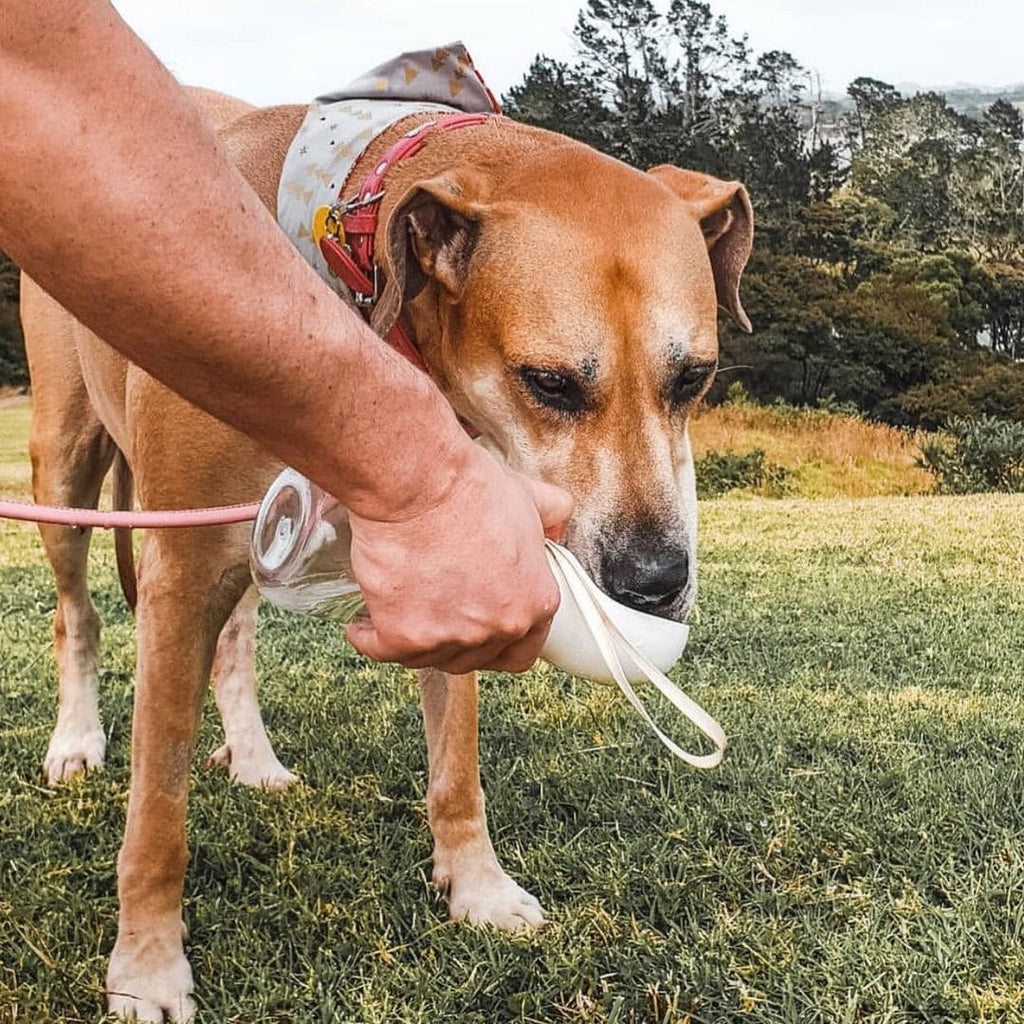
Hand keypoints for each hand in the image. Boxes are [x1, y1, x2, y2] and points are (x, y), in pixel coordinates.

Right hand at [345, 448, 570, 673]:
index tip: (477, 630)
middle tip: (437, 615)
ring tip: (400, 611)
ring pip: (429, 657)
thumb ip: (552, 516)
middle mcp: (497, 629)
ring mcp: (450, 638)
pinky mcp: (402, 637)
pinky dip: (368, 638)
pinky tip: (362, 624)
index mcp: (533, 604)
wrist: (418, 484)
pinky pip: (381, 651)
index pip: (522, 651)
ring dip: (415, 639)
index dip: (497, 641)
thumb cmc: (471, 487)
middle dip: (455, 639)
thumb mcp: (528, 497)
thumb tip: (556, 527)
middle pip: (473, 658)